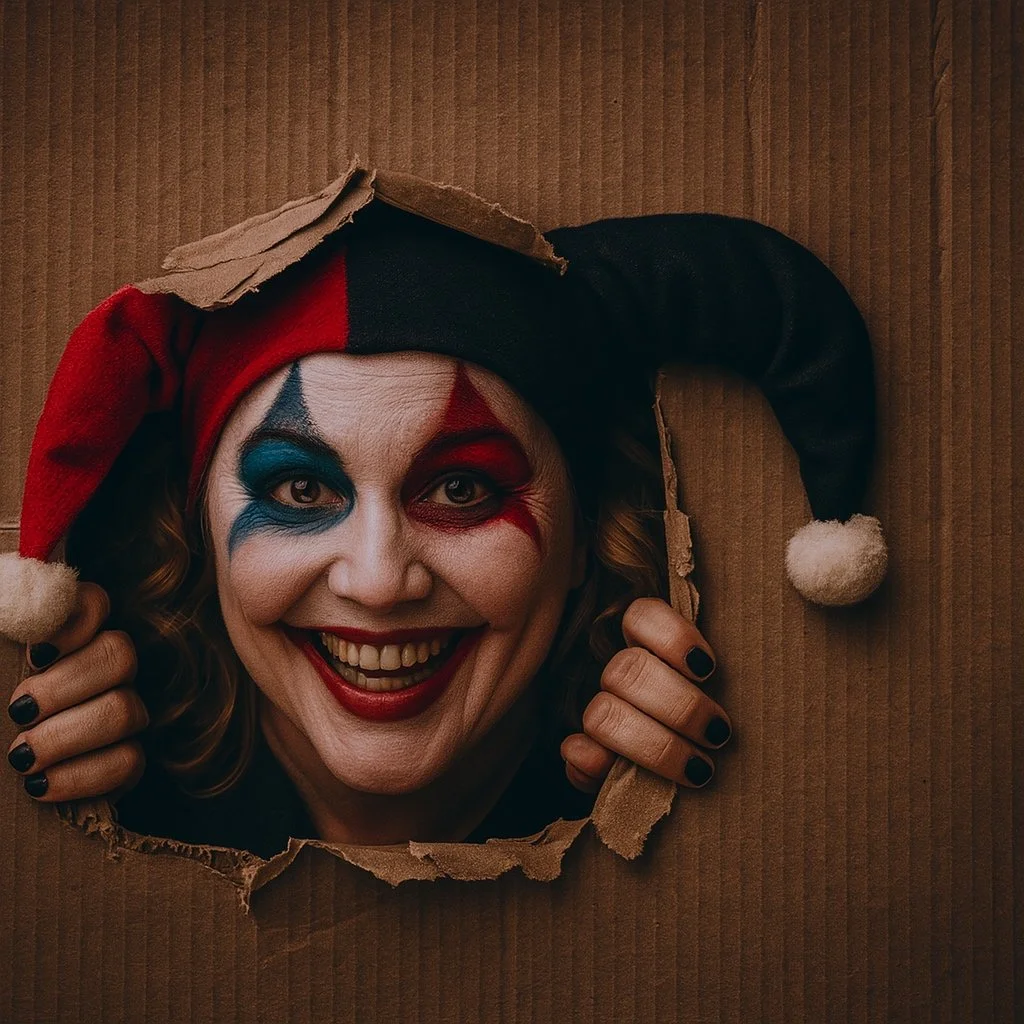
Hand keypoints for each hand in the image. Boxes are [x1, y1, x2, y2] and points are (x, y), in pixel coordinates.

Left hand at [6, 583, 146, 802]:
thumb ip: (2, 616)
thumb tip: (15, 586)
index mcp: (62, 638)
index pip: (94, 603)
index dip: (76, 621)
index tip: (34, 653)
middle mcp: (100, 669)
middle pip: (120, 654)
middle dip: (68, 685)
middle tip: (18, 711)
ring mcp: (118, 714)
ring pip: (127, 710)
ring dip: (69, 735)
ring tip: (20, 759)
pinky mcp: (123, 763)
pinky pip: (128, 762)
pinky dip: (82, 775)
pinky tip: (40, 786)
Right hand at [561, 597, 730, 791]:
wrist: (694, 777)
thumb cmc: (715, 726)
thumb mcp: (718, 700)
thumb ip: (707, 674)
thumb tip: (702, 665)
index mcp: (652, 648)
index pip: (641, 616)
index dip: (671, 637)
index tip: (706, 669)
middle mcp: (620, 676)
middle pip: (627, 670)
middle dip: (678, 706)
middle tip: (717, 735)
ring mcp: (600, 714)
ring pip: (602, 713)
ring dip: (652, 745)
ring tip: (698, 769)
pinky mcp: (583, 756)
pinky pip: (573, 753)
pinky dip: (588, 761)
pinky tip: (609, 768)